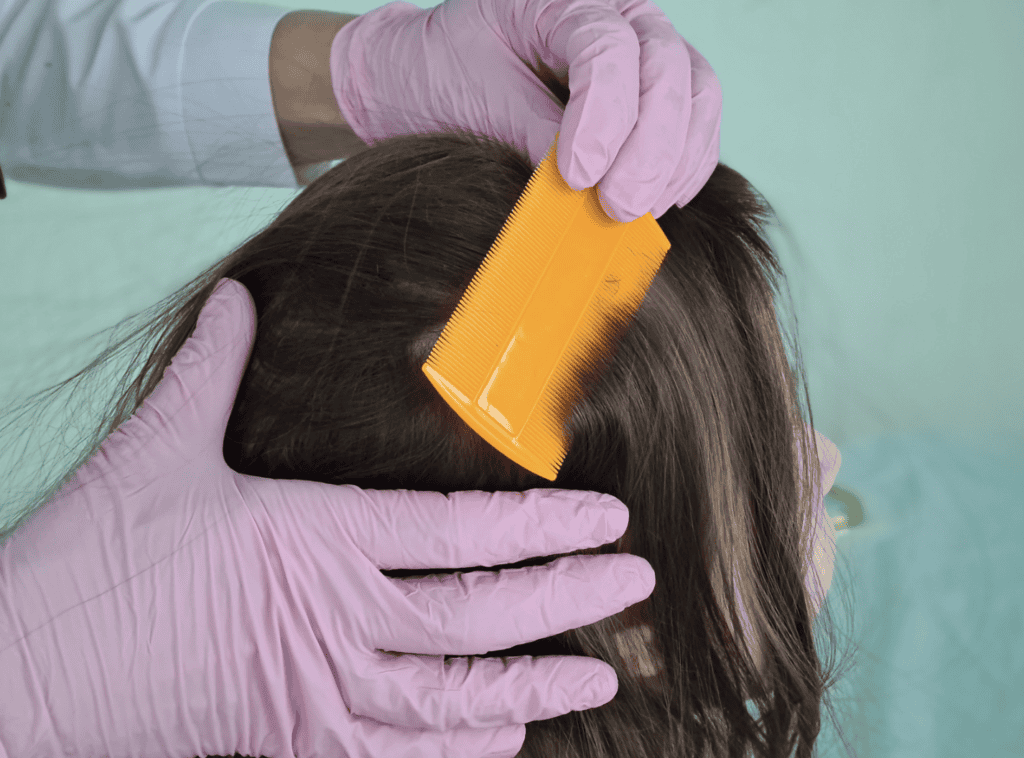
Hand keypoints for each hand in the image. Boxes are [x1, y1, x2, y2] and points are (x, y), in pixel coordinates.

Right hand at [0, 278, 655, 757]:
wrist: (27, 673)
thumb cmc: (92, 561)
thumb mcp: (156, 451)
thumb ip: (211, 371)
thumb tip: (236, 301)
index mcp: (315, 540)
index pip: (460, 530)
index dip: (543, 526)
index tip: (607, 519)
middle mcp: (335, 619)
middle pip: (480, 616)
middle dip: (568, 599)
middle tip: (636, 583)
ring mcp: (319, 692)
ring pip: (455, 700)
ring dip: (533, 689)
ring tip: (596, 675)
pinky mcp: (294, 741)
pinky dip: (459, 751)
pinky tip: (503, 740)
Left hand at [329, 0, 720, 222]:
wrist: (428, 81)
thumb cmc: (446, 76)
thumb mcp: (477, 97)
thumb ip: (531, 133)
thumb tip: (579, 190)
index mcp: (566, 1)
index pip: (609, 48)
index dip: (604, 116)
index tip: (577, 177)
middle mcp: (619, 17)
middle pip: (669, 70)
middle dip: (651, 148)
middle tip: (618, 207)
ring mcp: (644, 55)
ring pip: (696, 96)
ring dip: (674, 162)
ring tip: (637, 213)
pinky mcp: (654, 100)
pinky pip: (695, 128)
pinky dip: (684, 169)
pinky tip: (659, 203)